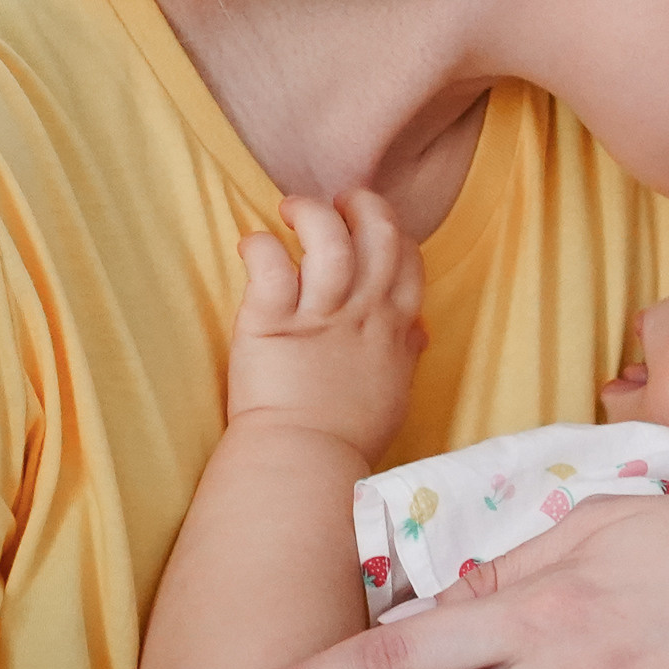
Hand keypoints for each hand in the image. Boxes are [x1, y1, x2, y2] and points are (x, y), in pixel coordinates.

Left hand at [230, 190, 425, 461]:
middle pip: (380, 232)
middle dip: (362, 204)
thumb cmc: (348, 438)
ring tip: (290, 208)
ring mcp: (320, 316)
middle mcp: (364, 314)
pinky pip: (270, 263)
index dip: (392, 231)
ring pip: (329, 237)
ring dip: (311, 211)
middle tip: (337, 203)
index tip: (371, 229)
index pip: (408, 258)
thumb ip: (404, 354)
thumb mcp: (394, 392)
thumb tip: (418, 332)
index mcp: (395, 329)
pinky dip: (259, 244)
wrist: (306, 465)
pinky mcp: (272, 322)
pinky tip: (251, 245)